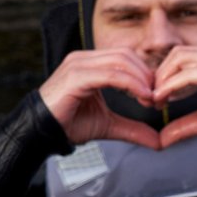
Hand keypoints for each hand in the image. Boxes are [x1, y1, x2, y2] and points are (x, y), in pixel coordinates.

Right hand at [39, 49, 161, 148]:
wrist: (38, 135)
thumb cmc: (67, 125)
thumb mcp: (107, 124)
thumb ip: (132, 128)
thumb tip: (158, 141)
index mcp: (91, 64)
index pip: (127, 58)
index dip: (146, 73)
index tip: (157, 95)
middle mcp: (84, 59)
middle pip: (127, 56)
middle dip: (147, 75)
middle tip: (157, 97)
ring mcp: (78, 65)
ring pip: (121, 61)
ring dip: (142, 79)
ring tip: (150, 98)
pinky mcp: (75, 76)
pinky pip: (110, 74)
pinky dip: (131, 84)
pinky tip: (142, 96)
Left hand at [154, 47, 196, 148]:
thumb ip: (185, 124)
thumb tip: (163, 138)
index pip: (182, 58)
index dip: (165, 76)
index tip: (155, 98)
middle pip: (177, 53)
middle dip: (159, 74)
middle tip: (151, 97)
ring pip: (180, 57)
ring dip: (163, 78)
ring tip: (156, 98)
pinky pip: (189, 73)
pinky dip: (172, 85)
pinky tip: (164, 98)